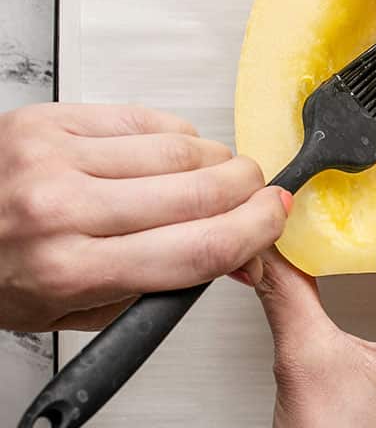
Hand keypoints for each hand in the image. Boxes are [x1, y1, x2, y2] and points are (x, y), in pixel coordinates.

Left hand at [0, 103, 290, 330]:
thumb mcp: (76, 308)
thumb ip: (162, 285)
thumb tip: (239, 257)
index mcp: (70, 270)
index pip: (200, 249)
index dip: (256, 232)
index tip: (275, 221)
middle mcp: (61, 210)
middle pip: (201, 193)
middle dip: (248, 193)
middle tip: (257, 197)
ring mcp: (54, 158)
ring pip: (181, 150)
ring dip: (217, 162)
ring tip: (216, 177)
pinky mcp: (49, 120)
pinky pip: (146, 118)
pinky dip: (177, 136)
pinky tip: (173, 154)